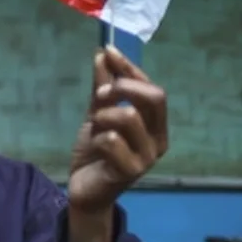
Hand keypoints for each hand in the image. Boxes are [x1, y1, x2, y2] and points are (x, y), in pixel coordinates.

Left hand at [68, 46, 168, 214]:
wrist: (83, 189)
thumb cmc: (96, 152)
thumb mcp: (97, 115)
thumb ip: (102, 89)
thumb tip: (103, 55)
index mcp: (155, 124)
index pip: (152, 88)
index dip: (130, 68)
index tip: (108, 51)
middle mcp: (158, 139)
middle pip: (154, 98)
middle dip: (123, 87)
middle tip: (100, 94)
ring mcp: (147, 156)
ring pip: (129, 117)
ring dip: (104, 116)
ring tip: (94, 127)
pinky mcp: (130, 171)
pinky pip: (112, 141)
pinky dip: (97, 138)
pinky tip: (95, 148)